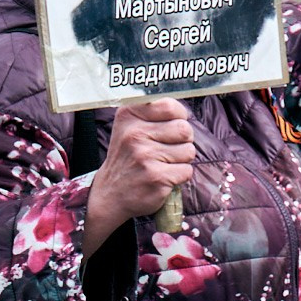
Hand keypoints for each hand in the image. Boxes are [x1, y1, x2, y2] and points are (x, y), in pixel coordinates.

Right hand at [81, 98, 194, 254]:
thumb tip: (182, 108)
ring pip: (189, 151)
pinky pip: (187, 171)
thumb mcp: (129, 127)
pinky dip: (178, 176)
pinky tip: (161, 177)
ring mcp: (145, 156)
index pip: (171, 106)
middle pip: (185, 129)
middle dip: (182, 141)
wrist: (110, 193)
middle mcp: (134, 133)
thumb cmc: (128, 157)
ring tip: (160, 163)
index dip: (177, 117)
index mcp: (128, 116)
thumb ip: (152, 112)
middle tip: (163, 149)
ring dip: (180, 160)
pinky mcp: (156, 177)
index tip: (167, 126)